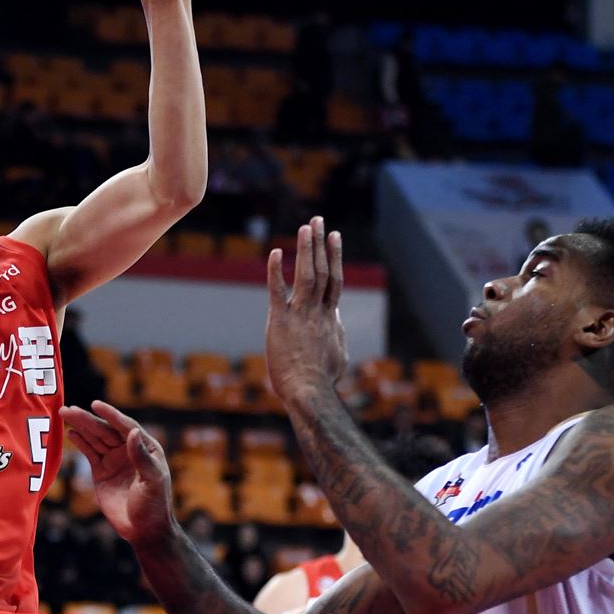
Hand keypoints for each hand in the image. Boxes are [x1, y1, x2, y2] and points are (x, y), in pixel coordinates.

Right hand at [61, 400, 174, 544]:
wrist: (144, 529)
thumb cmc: (154, 505)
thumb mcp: (152, 480)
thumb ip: (141, 457)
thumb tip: (132, 431)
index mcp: (146, 447)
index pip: (126, 426)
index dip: (111, 415)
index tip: (95, 404)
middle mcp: (129, 450)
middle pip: (105, 430)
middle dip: (87, 419)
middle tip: (67, 409)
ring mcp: (114, 460)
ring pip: (95, 438)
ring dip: (80, 426)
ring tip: (64, 414)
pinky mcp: (102, 471)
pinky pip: (89, 452)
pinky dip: (80, 442)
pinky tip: (70, 432)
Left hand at [265, 216, 347, 403]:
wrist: (309, 392)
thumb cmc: (321, 382)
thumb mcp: (337, 358)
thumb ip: (337, 339)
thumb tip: (337, 328)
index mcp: (331, 319)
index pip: (334, 282)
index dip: (334, 257)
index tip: (333, 237)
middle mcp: (318, 312)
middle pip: (323, 271)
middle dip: (321, 244)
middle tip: (318, 221)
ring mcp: (300, 315)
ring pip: (307, 276)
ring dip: (307, 250)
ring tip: (307, 227)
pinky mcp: (280, 321)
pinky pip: (277, 292)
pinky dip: (276, 271)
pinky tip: (276, 252)